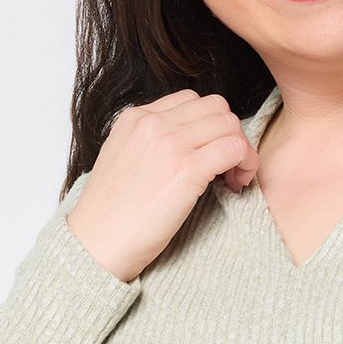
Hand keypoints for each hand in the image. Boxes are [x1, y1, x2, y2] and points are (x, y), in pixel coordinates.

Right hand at [66, 89, 260, 282]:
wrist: (96, 243)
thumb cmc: (111, 214)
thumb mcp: (122, 159)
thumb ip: (148, 142)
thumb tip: (185, 145)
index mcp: (135, 117)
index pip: (191, 101)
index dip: (209, 126)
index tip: (209, 154)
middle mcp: (153, 123)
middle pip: (216, 107)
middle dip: (229, 134)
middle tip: (228, 167)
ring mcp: (170, 143)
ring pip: (230, 124)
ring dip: (241, 149)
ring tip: (233, 178)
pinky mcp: (187, 169)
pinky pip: (234, 148)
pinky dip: (246, 164)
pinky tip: (235, 184)